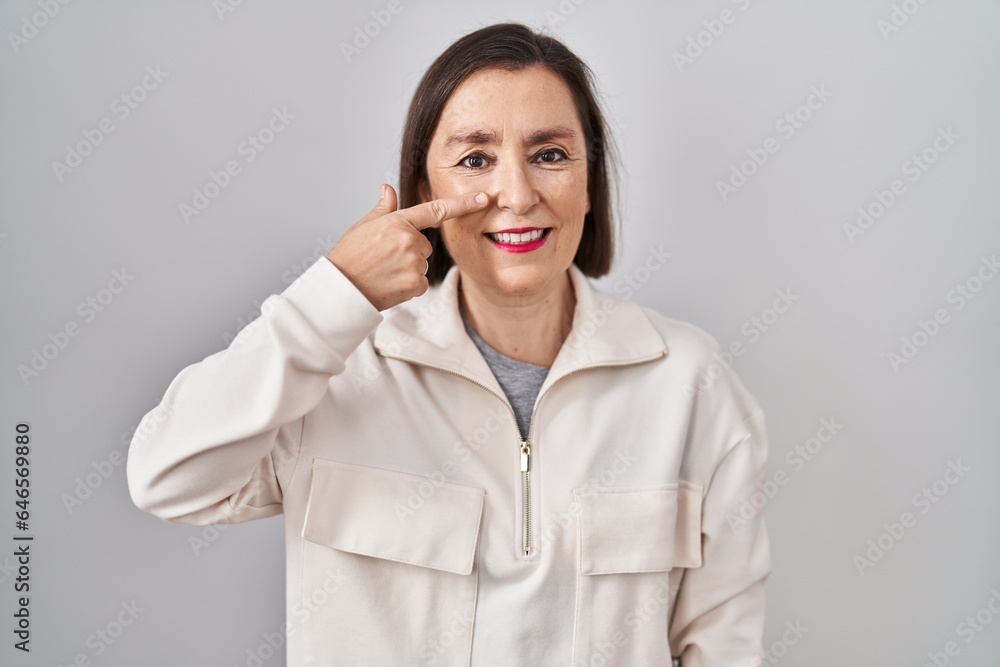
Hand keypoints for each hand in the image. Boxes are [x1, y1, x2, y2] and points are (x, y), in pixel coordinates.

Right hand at [326, 184, 487, 310]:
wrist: (341, 289)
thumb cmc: (349, 256)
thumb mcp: (363, 226)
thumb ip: (383, 209)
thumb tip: (387, 189)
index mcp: (398, 222)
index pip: (436, 210)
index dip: (463, 204)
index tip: (483, 199)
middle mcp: (409, 240)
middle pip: (424, 244)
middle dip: (410, 251)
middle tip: (385, 259)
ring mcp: (413, 262)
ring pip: (422, 264)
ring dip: (408, 269)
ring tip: (384, 272)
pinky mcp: (414, 284)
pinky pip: (420, 283)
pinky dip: (408, 286)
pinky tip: (390, 284)